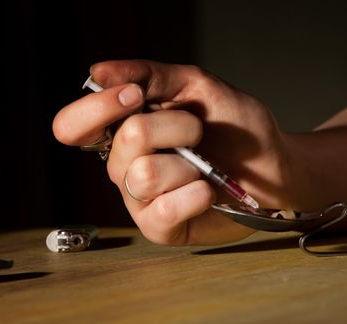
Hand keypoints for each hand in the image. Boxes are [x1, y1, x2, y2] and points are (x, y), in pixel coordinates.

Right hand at [53, 60, 291, 244]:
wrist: (273, 167)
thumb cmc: (236, 127)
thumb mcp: (197, 86)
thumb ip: (149, 76)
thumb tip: (97, 73)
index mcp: (125, 129)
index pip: (73, 126)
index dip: (97, 108)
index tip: (134, 96)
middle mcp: (124, 165)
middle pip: (126, 140)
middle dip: (175, 127)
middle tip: (198, 131)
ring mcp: (140, 199)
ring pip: (145, 174)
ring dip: (189, 163)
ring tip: (205, 166)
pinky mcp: (159, 227)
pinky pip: (163, 210)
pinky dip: (195, 195)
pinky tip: (207, 191)